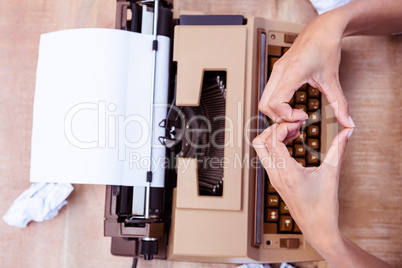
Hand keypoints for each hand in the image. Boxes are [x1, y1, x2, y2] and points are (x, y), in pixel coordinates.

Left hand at [253, 122, 352, 247]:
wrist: (317, 228)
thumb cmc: (323, 206)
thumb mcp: (332, 175)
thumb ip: (338, 150)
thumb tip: (347, 131)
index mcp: (287, 173)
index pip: (273, 141)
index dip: (283, 127)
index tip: (298, 122)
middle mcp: (275, 175)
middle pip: (259, 143)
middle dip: (273, 128)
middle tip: (292, 125)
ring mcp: (273, 178)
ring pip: (261, 150)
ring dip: (273, 137)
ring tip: (293, 132)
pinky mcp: (275, 180)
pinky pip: (267, 157)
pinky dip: (275, 146)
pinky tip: (292, 143)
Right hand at [258, 14, 354, 127]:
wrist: (322, 29)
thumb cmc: (326, 48)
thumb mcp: (333, 79)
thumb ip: (340, 104)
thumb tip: (348, 122)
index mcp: (293, 72)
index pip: (276, 103)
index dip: (287, 116)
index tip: (304, 116)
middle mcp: (279, 71)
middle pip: (264, 105)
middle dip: (279, 118)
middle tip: (297, 119)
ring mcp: (275, 71)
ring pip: (264, 101)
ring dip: (276, 113)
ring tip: (295, 114)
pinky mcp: (276, 72)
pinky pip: (268, 94)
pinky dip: (276, 105)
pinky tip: (291, 106)